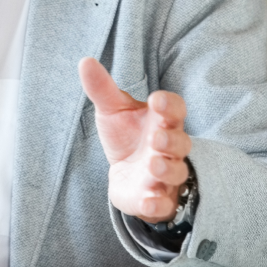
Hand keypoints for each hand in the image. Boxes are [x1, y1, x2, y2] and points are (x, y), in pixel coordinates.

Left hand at [78, 57, 190, 223]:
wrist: (125, 173)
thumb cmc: (127, 135)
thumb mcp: (113, 110)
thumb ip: (102, 88)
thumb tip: (84, 61)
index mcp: (162, 121)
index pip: (175, 110)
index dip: (169, 105)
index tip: (156, 100)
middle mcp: (170, 148)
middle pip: (181, 143)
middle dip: (171, 141)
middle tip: (156, 138)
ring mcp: (166, 175)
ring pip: (176, 173)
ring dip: (166, 170)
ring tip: (153, 165)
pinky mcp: (158, 200)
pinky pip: (164, 205)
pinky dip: (157, 204)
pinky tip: (147, 201)